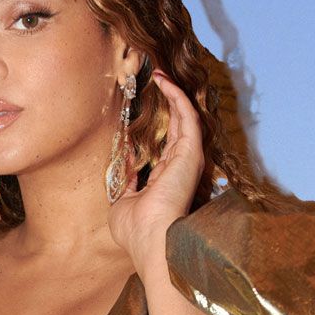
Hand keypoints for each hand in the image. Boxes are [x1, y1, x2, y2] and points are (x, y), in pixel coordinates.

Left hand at [108, 70, 208, 272]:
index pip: (167, 149)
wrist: (150, 239)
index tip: (148, 111)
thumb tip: (126, 163)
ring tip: (161, 74)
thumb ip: (127, 183)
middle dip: (171, 104)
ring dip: (175, 95)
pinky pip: (188, 116)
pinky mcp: (191, 151)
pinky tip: (164, 80)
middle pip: (180, 128)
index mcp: (167, 182)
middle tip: (158, 80)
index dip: (159, 128)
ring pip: (186, 119)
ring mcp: (188, 159)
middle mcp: (182, 169)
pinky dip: (177, 96)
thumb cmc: (137, 231)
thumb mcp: (123, 204)